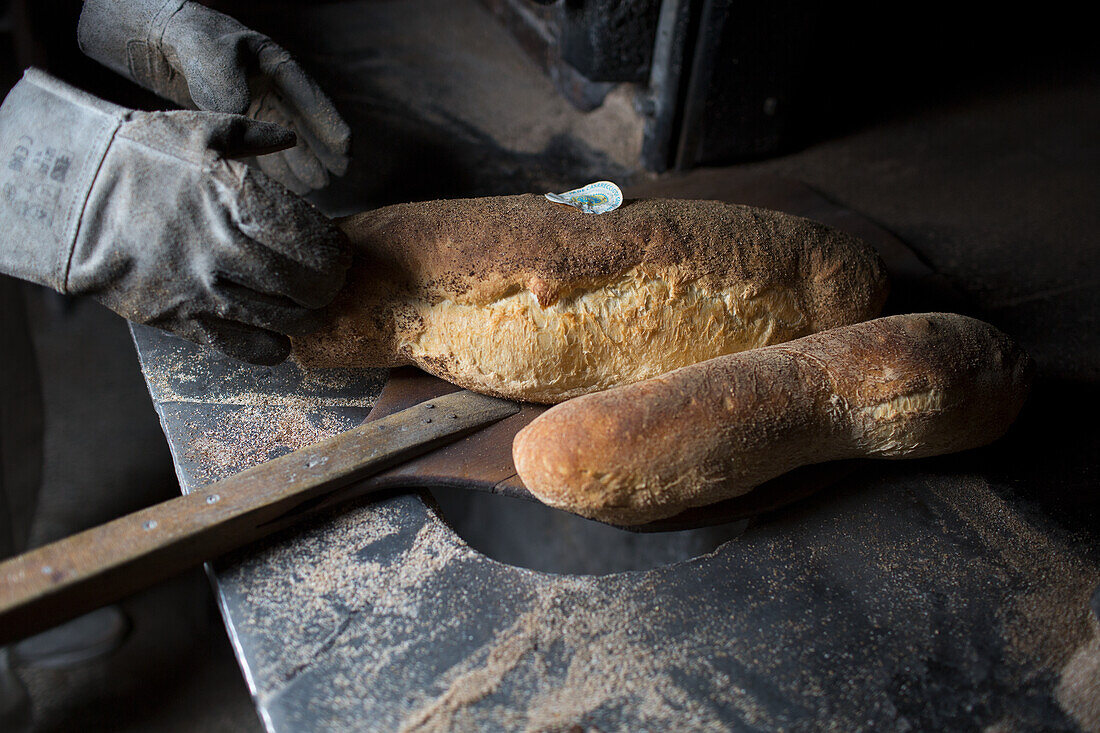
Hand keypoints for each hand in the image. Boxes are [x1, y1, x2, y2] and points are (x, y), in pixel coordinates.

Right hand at [0, 70, 349, 364]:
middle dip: (327, 288)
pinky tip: (278, 341)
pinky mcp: (181, 319)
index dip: (335, 252)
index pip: (313, 240)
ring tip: (307, 311)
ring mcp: (204, 289)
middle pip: (306, 286)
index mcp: (238, 197)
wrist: (69, 200)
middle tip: (329, 285)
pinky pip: (241, 347)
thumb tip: (288, 139)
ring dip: (304, 320)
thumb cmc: (136, 159)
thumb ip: (251, 135)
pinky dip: (269, 349)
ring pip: (281, 320)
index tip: (339, 253)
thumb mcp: (196, 129)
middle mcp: (226, 248)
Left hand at [77, 0, 349, 193]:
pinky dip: (273, 164)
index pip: (307, 95)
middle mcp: (269, 86)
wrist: (157, 41)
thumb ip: (230, 87)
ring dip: (301, 161)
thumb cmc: (190, 40)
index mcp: (274, 63)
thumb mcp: (212, 57)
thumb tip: (244, 119)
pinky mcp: (236, 121)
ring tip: (318, 186)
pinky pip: (261, 146)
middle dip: (321, 149)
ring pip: (284, 138)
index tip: (346, 147)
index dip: (328, 123)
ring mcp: (254, 104)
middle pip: (302, 121)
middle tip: (340, 174)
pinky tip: (287, 184)